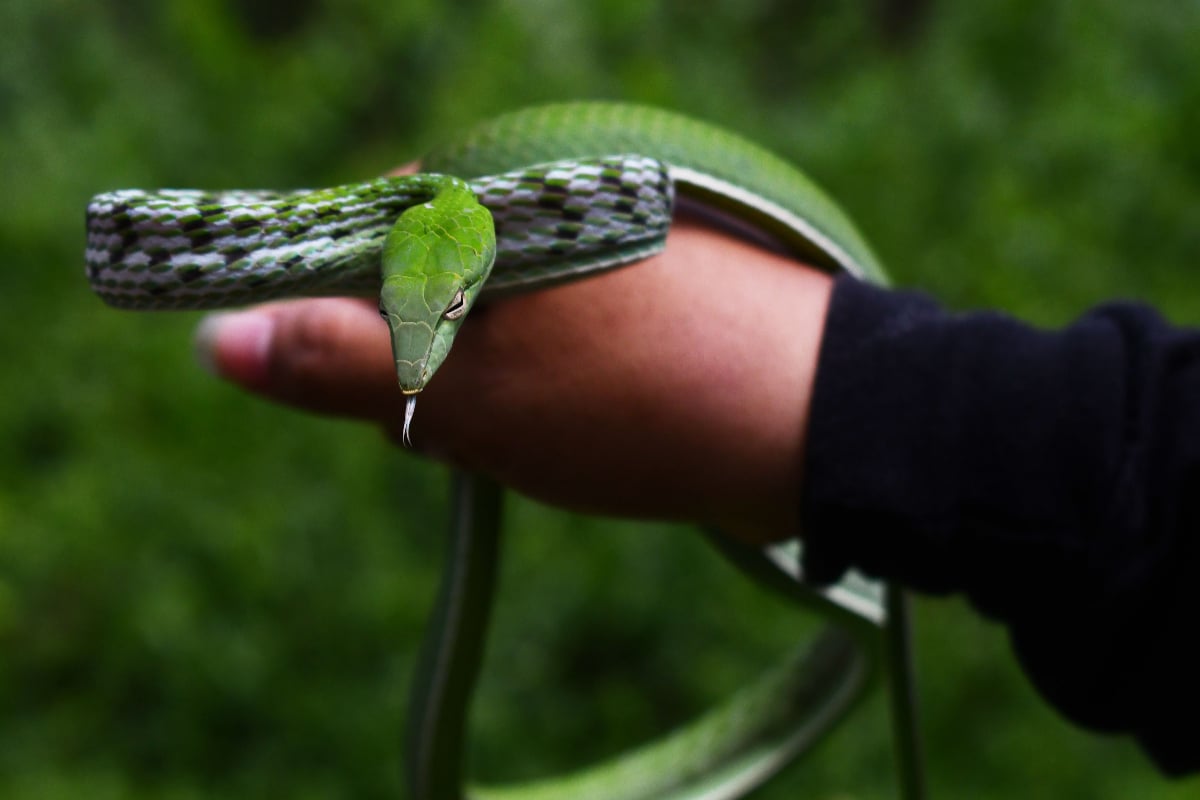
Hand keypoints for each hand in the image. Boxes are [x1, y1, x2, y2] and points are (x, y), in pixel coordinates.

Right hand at [196, 217, 833, 543]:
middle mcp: (541, 201)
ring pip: (490, 323)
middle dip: (427, 369)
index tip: (373, 391)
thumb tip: (216, 336)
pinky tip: (585, 426)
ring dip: (490, 391)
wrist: (818, 427)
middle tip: (478, 426)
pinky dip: (545, 390)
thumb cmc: (633, 404)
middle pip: (422, 284)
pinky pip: (553, 337)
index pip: (354, 237)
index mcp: (489, 198)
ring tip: (547, 431)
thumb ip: (341, 363)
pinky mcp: (641, 290)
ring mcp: (595, 243)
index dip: (343, 324)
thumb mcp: (469, 398)